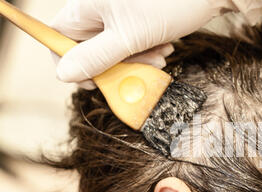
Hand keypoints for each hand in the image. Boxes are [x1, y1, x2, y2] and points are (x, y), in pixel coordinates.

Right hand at [51, 0, 261, 84]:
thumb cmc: (169, 5)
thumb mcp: (130, 37)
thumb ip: (96, 58)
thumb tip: (64, 76)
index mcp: (86, 6)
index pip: (59, 37)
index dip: (71, 64)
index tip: (94, 82)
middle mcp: (98, 9)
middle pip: (90, 49)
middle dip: (116, 65)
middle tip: (140, 69)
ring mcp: (118, 14)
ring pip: (114, 50)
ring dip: (136, 61)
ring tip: (160, 55)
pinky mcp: (137, 20)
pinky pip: (132, 44)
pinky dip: (147, 51)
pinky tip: (164, 47)